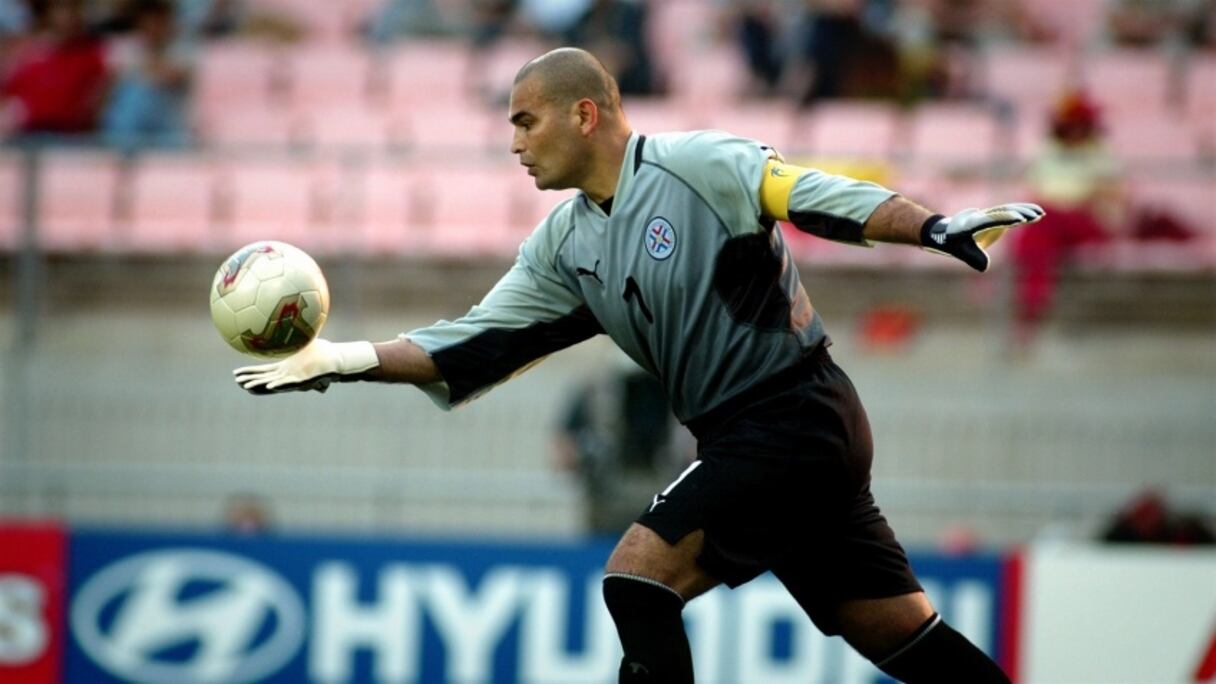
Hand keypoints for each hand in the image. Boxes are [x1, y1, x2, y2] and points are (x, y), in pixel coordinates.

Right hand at [234, 339, 379, 394]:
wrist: (337, 359)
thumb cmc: (323, 352)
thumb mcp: (305, 342)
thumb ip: (296, 334)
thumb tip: (289, 319)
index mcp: (287, 368)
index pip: (265, 372)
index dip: (251, 373)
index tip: (236, 374)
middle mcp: (289, 376)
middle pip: (265, 380)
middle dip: (251, 381)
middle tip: (236, 382)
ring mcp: (296, 379)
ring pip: (274, 384)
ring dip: (261, 386)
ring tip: (247, 386)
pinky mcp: (306, 381)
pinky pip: (290, 384)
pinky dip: (280, 385)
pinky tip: (270, 386)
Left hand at [920, 203, 1044, 271]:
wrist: (944, 232)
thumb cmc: (952, 243)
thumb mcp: (960, 251)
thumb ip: (973, 258)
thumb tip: (984, 267)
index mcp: (972, 223)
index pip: (991, 220)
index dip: (1005, 219)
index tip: (1019, 219)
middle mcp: (981, 216)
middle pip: (1002, 212)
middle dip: (1018, 213)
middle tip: (1035, 216)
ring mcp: (988, 215)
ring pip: (1008, 210)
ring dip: (1024, 211)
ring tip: (1040, 214)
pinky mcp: (994, 217)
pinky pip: (1010, 212)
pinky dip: (1023, 212)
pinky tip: (1036, 215)